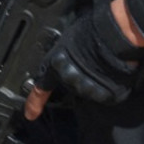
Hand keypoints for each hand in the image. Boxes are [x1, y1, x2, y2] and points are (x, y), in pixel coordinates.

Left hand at [24, 0, 143, 117]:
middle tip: (90, 60)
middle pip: (72, 84)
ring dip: (95, 80)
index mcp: (56, 65)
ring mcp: (87, 89)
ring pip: (89, 89)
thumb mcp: (69, 39)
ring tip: (103, 63)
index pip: (41, 88)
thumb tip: (67, 55)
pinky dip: (109, 86)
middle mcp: (69, 80)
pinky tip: (112, 72)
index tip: (30, 114)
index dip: (34, 103)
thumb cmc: (92, 28)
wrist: (113, 34)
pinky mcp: (105, 95)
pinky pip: (106, 94)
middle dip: (79, 75)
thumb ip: (65, 55)